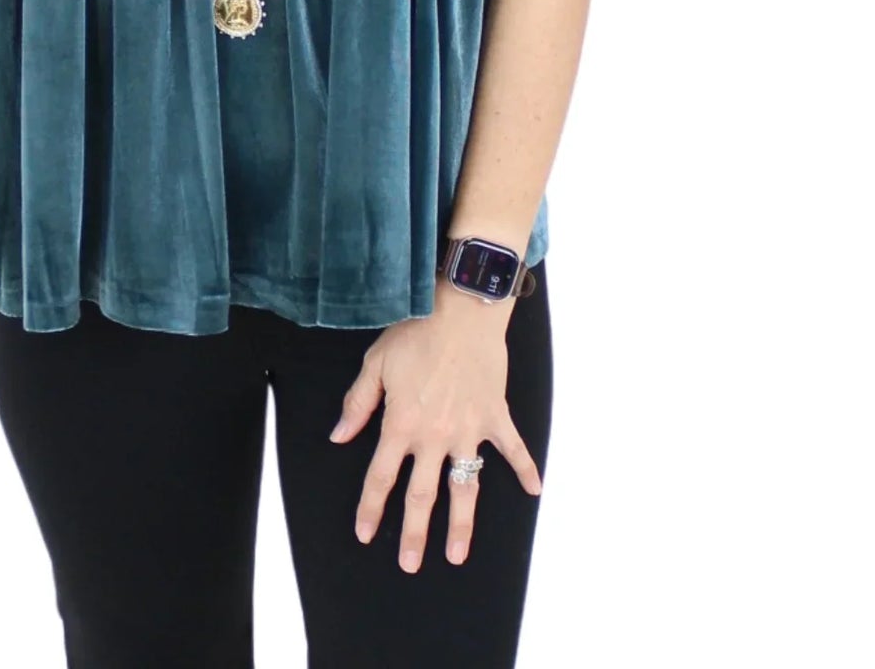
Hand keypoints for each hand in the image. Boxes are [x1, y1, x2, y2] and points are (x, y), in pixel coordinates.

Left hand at [328, 282, 542, 572]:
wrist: (461, 310)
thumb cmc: (415, 333)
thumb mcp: (375, 364)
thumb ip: (357, 404)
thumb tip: (339, 437)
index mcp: (401, 424)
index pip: (381, 477)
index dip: (371, 508)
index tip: (365, 533)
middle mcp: (434, 436)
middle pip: (421, 495)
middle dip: (414, 533)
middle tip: (410, 565)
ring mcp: (468, 430)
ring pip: (464, 488)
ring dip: (461, 524)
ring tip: (457, 555)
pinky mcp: (495, 417)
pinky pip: (513, 449)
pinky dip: (525, 469)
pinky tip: (535, 490)